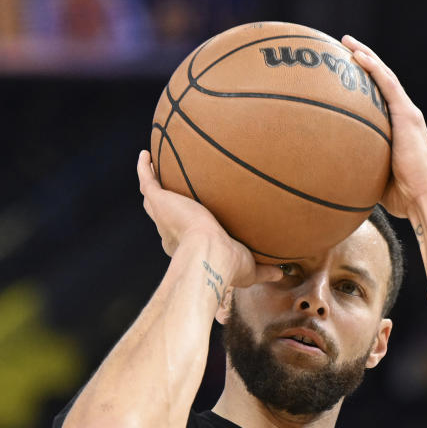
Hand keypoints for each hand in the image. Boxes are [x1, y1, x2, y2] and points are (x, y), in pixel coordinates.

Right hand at [136, 150, 281, 286]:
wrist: (211, 255)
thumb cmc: (229, 266)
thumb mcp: (251, 268)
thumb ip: (265, 269)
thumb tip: (282, 272)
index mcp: (188, 249)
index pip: (184, 238)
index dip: (187, 230)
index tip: (195, 222)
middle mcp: (171, 233)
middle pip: (164, 217)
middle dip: (164, 207)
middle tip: (168, 195)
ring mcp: (163, 216)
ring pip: (153, 199)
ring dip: (151, 184)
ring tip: (152, 168)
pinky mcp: (161, 201)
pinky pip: (147, 181)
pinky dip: (144, 168)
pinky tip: (145, 155)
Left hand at [342, 35, 426, 218]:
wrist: (424, 198)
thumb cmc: (403, 197)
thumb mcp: (376, 178)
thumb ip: (361, 170)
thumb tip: (336, 177)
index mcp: (400, 129)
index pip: (381, 98)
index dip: (366, 82)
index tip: (347, 71)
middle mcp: (406, 116)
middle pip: (382, 81)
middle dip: (364, 61)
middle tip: (344, 47)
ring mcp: (408, 113)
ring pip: (384, 76)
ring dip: (366, 56)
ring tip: (347, 43)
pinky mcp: (407, 115)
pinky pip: (387, 84)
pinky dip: (373, 68)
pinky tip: (357, 56)